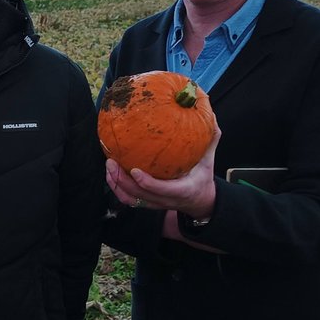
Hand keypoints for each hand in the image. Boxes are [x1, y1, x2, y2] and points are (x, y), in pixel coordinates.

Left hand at [105, 123, 221, 217]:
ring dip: (116, 184)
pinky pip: (128, 199)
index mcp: (182, 190)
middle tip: (112, 161)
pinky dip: (116, 187)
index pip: (162, 190)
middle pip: (139, 195)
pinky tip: (110, 172)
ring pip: (130, 199)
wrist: (200, 201)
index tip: (134, 170)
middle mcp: (165, 200)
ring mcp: (154, 203)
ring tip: (108, 165)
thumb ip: (211, 140)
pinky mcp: (147, 203)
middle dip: (122, 180)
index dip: (147, 182)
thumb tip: (210, 116)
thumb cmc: (202, 178)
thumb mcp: (209, 160)